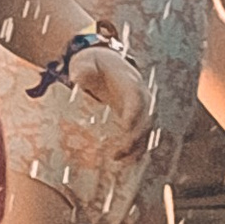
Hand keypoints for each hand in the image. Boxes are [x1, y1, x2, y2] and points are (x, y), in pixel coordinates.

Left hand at [69, 42, 151, 165]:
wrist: (105, 63)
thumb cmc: (93, 63)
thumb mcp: (86, 62)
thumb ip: (83, 70)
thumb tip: (78, 79)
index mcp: (130, 81)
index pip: (136, 98)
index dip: (134, 113)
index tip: (126, 128)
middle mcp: (141, 95)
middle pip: (146, 118)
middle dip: (136, 136)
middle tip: (120, 152)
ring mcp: (141, 107)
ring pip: (146, 129)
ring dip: (136, 146)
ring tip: (118, 159)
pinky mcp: (135, 117)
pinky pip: (141, 134)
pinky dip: (136, 147)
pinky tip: (125, 161)